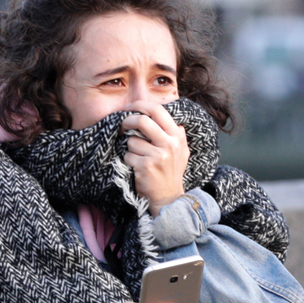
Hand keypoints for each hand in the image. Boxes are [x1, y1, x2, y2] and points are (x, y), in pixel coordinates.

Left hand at [121, 101, 189, 215]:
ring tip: (138, 157)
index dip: (140, 105)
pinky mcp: (145, 166)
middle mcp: (169, 144)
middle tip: (122, 126)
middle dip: (128, 121)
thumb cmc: (171, 172)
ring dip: (130, 148)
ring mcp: (158, 155)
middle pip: (142, 120)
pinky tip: (136, 168)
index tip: (130, 107)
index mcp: (177, 136)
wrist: (169, 197)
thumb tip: (173, 120)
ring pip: (132, 140)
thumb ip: (177, 135)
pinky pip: (128, 155)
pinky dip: (128, 160)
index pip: (158, 110)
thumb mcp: (181, 152)